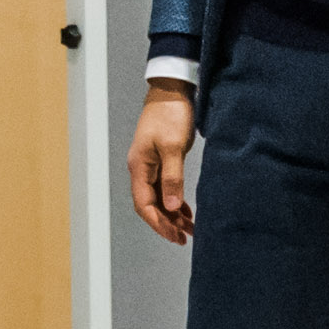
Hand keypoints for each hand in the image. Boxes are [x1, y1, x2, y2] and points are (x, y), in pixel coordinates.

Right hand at [128, 85, 197, 244]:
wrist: (172, 90)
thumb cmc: (170, 114)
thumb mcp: (173, 147)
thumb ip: (172, 178)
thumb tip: (171, 207)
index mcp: (139, 167)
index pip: (144, 205)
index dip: (159, 223)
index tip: (174, 236)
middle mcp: (142, 169)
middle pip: (151, 205)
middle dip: (166, 223)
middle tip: (184, 238)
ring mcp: (151, 165)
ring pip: (159, 198)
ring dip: (172, 214)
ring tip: (189, 229)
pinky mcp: (161, 159)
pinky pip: (165, 187)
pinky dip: (175, 201)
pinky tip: (186, 210)